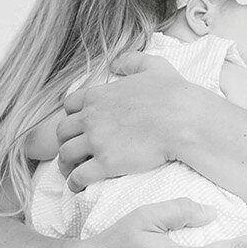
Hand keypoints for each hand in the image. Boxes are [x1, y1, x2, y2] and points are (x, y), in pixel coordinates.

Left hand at [55, 53, 203, 191]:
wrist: (184, 120)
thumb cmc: (174, 94)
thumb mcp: (154, 67)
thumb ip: (132, 61)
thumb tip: (116, 63)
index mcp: (98, 95)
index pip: (70, 105)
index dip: (72, 116)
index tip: (79, 126)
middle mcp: (91, 117)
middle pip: (63, 131)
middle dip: (65, 141)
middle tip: (73, 150)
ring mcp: (96, 141)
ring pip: (66, 154)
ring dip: (66, 163)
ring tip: (71, 171)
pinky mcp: (106, 163)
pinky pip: (79, 175)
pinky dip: (74, 182)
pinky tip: (78, 186)